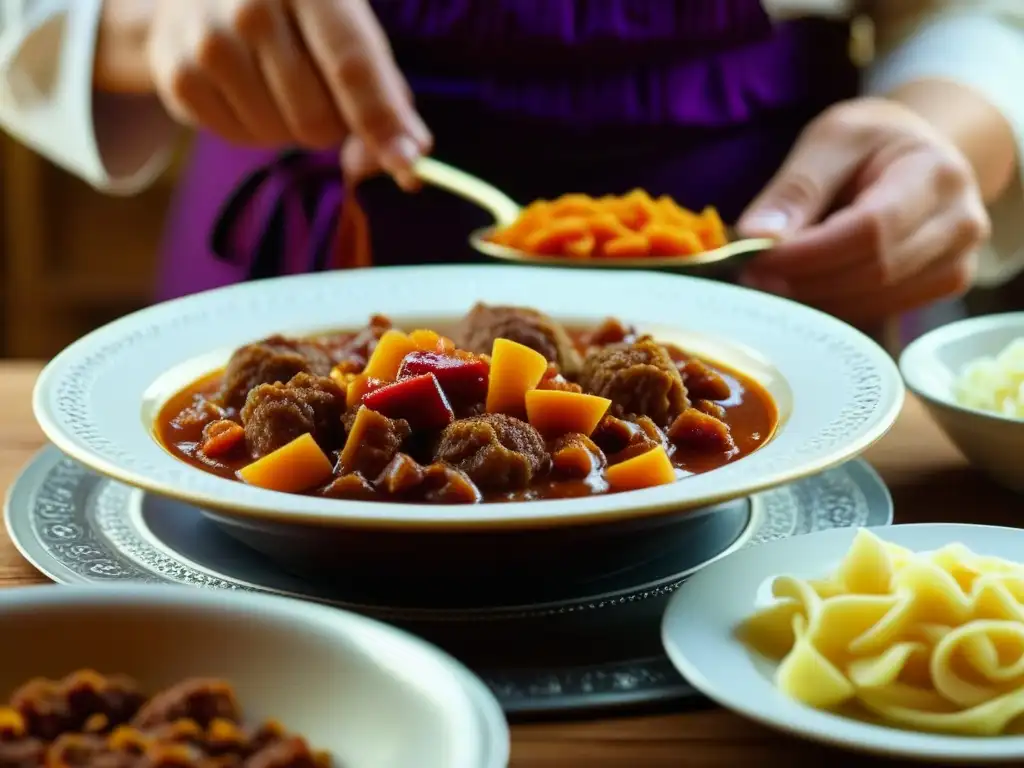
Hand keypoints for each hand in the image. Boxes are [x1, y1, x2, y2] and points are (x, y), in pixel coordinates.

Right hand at [147, 0, 430, 188]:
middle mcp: (253, 1)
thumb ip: (383, 93)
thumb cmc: (294, 14)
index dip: (382, 121)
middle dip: (332, 124)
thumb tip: (406, 163)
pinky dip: (253, 128)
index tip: (409, 163)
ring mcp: (208, 38)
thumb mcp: (347, 28)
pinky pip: (241, 138)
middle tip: (319, 91)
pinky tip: (243, 87)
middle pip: (318, 116)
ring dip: (291, 126)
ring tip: (274, 80)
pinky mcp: (178, 74)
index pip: (353, 65)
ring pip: (280, 134)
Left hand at [736, 97, 989, 326]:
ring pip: (873, 301)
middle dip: (802, 279)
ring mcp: (958, 262)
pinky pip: (878, 311)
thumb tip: (755, 236)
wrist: (925, 153)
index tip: (754, 258)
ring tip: (770, 281)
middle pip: (872, 272)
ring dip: (812, 299)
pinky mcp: (944, 287)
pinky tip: (804, 289)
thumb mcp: (833, 138)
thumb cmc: (876, 141)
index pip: (870, 230)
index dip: (808, 253)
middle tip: (750, 276)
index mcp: (937, 174)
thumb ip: (796, 187)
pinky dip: (832, 306)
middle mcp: (960, 224)